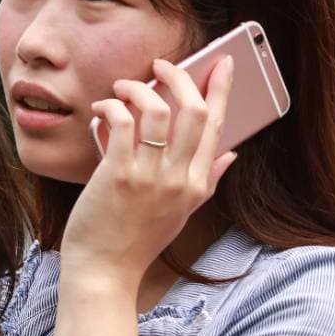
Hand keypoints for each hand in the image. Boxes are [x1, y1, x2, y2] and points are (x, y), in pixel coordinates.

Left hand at [69, 54, 237, 285]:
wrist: (105, 272)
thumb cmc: (137, 241)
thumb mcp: (182, 213)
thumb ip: (208, 181)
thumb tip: (231, 154)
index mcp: (197, 184)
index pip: (218, 126)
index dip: (222, 89)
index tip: (224, 63)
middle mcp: (179, 179)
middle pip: (194, 111)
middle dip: (182, 76)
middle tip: (163, 64)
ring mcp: (150, 177)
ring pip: (159, 110)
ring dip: (140, 87)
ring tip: (123, 86)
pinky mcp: (118, 176)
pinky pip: (122, 124)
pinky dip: (113, 106)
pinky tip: (103, 107)